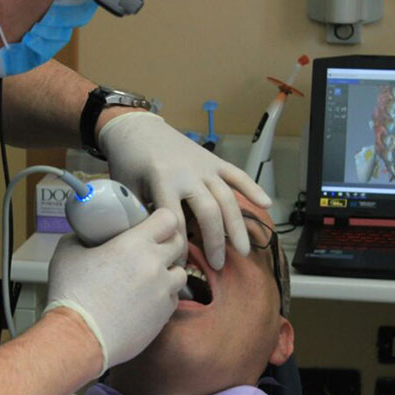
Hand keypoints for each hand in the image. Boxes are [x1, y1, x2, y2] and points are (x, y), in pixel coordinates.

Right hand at [44, 208, 185, 372]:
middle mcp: (155, 264)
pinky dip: (164, 295)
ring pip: (181, 272)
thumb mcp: (66, 255)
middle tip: (153, 248)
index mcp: (135, 244)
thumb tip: (82, 236)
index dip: (162, 219)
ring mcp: (163, 291)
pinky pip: (174, 298)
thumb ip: (79, 238)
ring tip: (151, 276)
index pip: (168, 218)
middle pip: (179, 243)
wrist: (79, 337)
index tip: (154, 223)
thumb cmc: (72, 297)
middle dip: (168, 243)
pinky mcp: (164, 314)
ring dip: (169, 271)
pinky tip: (146, 298)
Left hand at [99, 111, 270, 269]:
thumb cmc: (129, 161)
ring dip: (237, 226)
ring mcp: (204, 166)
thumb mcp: (127, 189)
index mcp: (163, 180)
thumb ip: (140, 215)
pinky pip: (237, 175)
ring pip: (227, 198)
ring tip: (243, 251)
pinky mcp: (213, 160)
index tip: (181, 266)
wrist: (138, 128)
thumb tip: (151, 246)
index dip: (179, 246)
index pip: (176, 221)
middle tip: (218, 265)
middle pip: (209, 212)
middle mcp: (188, 174)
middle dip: (215, 241)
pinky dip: (253, 188)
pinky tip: (267, 204)